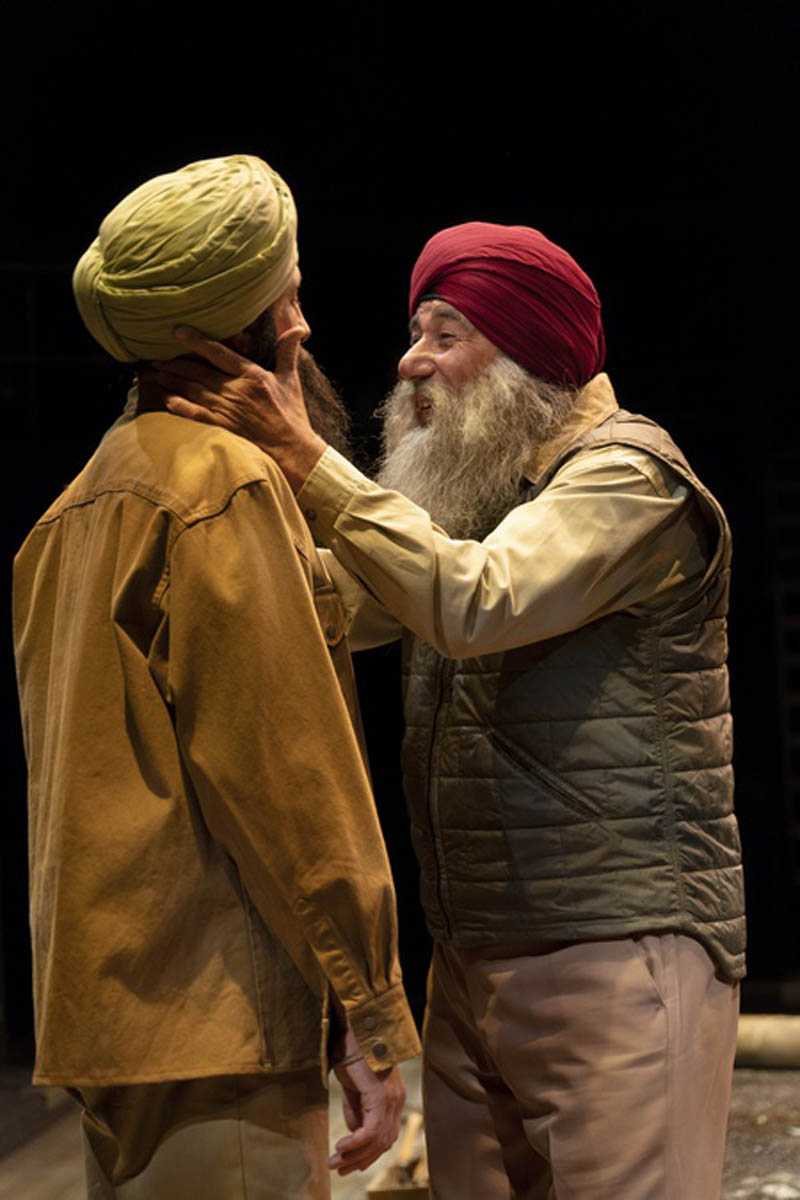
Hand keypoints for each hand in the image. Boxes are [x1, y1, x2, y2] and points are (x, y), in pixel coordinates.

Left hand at [147, 325, 326, 490]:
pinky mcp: (223, 426)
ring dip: (172, 381)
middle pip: (199, 371)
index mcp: (252, 375)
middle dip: (175, 362)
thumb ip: (288, 351)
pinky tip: (165, 399)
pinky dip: (180, 406)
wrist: (291, 448)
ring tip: (154, 372)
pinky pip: (196, 414)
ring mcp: (227, 409)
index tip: (178, 331)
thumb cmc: (292, 413)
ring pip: (194, 390)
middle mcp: (235, 391)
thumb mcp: (291, 379)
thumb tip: (297, 329)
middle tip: (155, 354)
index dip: (197, 341)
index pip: (219, 353)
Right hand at [329, 1029, 405, 1175]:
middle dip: (360, 1160)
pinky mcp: (381, 1096)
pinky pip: (371, 1130)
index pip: (385, 1135)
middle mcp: (397, 1099)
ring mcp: (392, 1098)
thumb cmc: (352, 1048)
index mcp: (392, 1096)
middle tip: (338, 1169)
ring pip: (378, 1140)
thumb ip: (356, 1107)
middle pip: (383, 1142)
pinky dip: (356, 1143)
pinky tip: (341, 1146)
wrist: (354, 1024)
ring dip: (355, 1155)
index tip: (346, 1163)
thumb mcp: (352, 1084)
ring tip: (335, 1162)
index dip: (367, 1153)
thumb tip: (353, 1132)